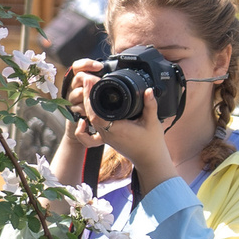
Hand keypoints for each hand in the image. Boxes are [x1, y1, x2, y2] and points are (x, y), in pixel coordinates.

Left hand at [58, 61, 180, 193]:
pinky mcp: (106, 137)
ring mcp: (105, 136)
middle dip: (87, 96)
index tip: (91, 82)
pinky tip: (86, 114)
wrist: (149, 159)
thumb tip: (149, 91)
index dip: (90, 97)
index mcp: (115, 130)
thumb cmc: (151, 143)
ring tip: (89, 88)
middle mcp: (106, 134)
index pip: (95, 113)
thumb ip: (150, 105)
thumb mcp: (153, 122)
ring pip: (89, 119)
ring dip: (87, 104)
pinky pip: (92, 127)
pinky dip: (87, 119)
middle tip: (88, 80)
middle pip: (89, 113)